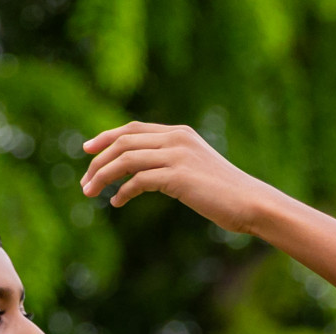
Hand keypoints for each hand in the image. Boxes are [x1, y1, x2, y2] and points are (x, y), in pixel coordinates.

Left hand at [80, 122, 279, 234]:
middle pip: (123, 141)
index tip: (87, 150)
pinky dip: (123, 192)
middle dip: (98, 161)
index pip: (133, 129)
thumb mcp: (196, 171)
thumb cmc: (225, 194)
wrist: (250, 203)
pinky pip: (138, 180)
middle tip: (85, 182)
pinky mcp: (177, 176)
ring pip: (126, 159)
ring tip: (90, 193)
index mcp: (180, 133)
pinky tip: (117, 203)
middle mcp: (176, 139)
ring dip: (103, 176)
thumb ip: (172, 165)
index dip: (105, 137)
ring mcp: (177, 156)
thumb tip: (145, 176)